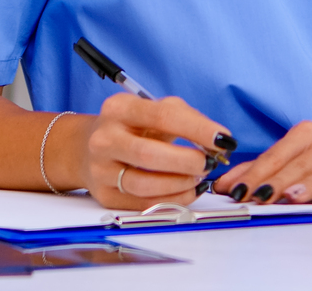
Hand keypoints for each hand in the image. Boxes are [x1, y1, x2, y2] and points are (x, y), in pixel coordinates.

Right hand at [77, 94, 233, 210]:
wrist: (88, 148)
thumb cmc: (132, 128)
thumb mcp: (153, 111)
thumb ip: (186, 119)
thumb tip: (218, 142)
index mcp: (119, 108)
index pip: (163, 116)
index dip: (197, 129)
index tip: (223, 139)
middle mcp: (105, 138)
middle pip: (150, 154)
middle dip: (187, 161)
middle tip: (208, 163)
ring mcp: (101, 169)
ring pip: (145, 184)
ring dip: (181, 184)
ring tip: (198, 177)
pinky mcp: (105, 195)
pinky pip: (143, 203)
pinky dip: (172, 199)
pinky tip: (187, 191)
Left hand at [212, 120, 311, 208]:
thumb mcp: (301, 153)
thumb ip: (266, 168)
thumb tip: (226, 183)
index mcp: (307, 133)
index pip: (276, 156)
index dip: (255, 173)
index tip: (235, 190)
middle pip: (298, 165)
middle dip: (275, 182)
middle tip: (256, 198)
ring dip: (311, 185)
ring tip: (293, 197)